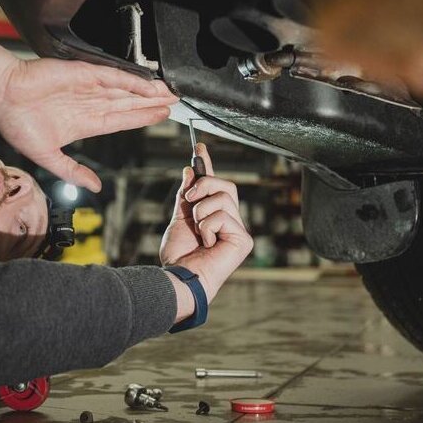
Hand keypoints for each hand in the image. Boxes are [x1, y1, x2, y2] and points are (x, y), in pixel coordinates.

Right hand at [0, 39, 177, 191]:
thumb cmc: (18, 125)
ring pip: (126, 90)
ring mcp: (88, 87)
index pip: (121, 120)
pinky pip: (114, 77)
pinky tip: (150, 85)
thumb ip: (73, 171)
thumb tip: (95, 188)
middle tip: (176, 102)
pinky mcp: (84, 73)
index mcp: (84, 122)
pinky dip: (133, 81)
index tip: (161, 116)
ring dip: (148, 92)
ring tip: (170, 92)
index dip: (142, 118)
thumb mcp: (48, 157)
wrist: (2, 98)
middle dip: (152, 104)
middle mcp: (90, 103)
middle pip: (129, 104)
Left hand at [160, 143, 252, 302]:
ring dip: (201, 211)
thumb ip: (186, 196)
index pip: (215, 185)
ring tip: (197, 231)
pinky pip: (225, 216)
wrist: (179, 276)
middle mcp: (229, 221)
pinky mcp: (243, 240)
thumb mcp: (179, 219)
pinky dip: (207, 227)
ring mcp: (238, 230)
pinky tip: (206, 243)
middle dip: (204, 185)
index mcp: (214, 216)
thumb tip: (190, 171)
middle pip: (226, 185)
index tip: (199, 146)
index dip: (208, 165)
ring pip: (223, 198)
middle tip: (189, 200)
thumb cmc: (179, 255)